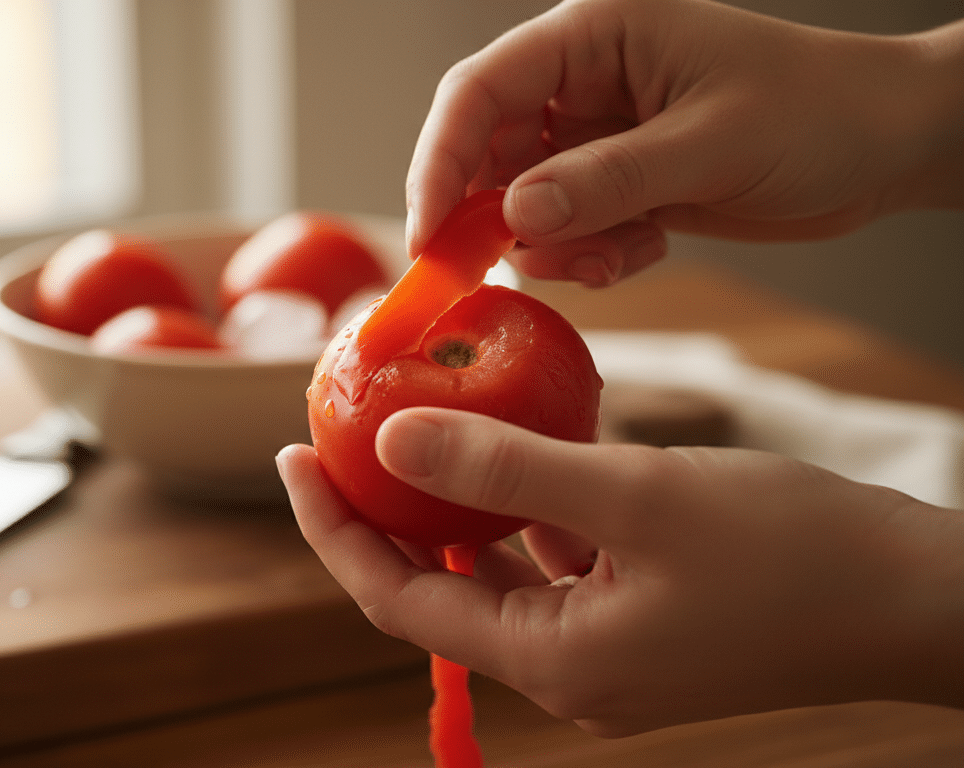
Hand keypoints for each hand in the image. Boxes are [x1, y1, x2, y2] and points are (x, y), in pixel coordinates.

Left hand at [277, 407, 963, 735]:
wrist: (915, 600)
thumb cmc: (794, 553)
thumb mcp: (636, 495)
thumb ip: (508, 469)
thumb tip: (392, 444)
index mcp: (554, 660)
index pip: (399, 600)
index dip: (334, 531)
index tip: (294, 457)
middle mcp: (569, 670)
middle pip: (438, 590)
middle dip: (384, 515)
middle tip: (343, 435)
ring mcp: (606, 652)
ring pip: (497, 574)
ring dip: (458, 508)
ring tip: (417, 433)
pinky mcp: (641, 624)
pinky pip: (555, 566)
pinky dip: (528, 512)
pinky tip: (521, 451)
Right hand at [405, 0, 963, 285]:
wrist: (888, 144)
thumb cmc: (818, 111)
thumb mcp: (710, 144)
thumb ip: (607, 181)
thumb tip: (515, 217)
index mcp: (595, 35)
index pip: (481, 90)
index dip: (441, 160)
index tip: (429, 233)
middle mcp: (585, 83)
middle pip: (488, 150)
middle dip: (492, 216)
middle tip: (497, 269)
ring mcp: (601, 136)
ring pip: (525, 201)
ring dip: (553, 244)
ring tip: (608, 256)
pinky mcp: (621, 183)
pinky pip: (569, 229)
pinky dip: (591, 255)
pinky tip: (642, 252)